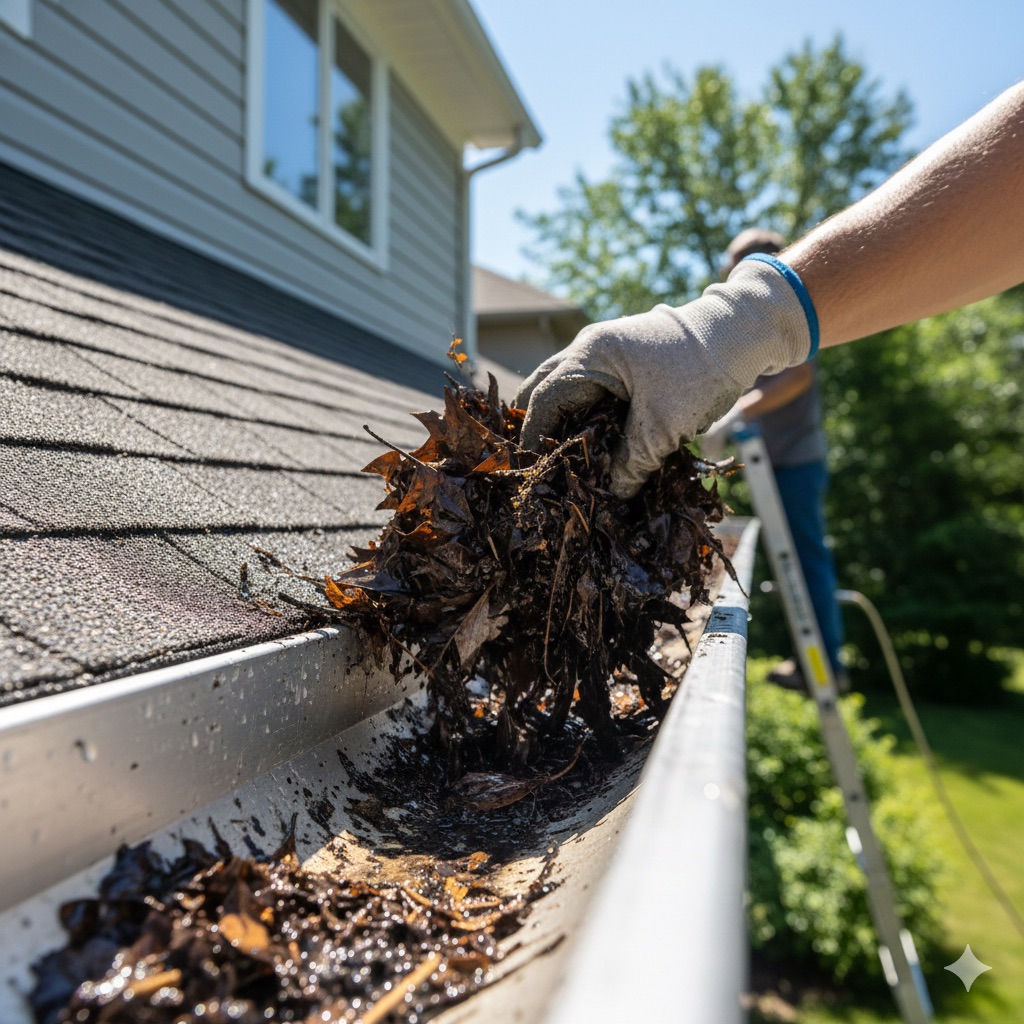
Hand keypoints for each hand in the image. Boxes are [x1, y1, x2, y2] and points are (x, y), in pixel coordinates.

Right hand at [514, 259, 812, 497]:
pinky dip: (588, 415)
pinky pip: (592, 390)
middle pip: (544, 388)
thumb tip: (612, 496)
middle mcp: (591, 348)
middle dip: (539, 426)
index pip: (544, 398)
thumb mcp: (663, 425)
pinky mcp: (626, 362)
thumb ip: (632, 462)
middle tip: (540, 464)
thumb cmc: (702, 371)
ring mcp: (608, 351)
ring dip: (565, 422)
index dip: (535, 437)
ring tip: (565, 460)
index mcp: (591, 354)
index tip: (534, 470)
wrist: (745, 333)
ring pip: (567, 389)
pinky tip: (596, 444)